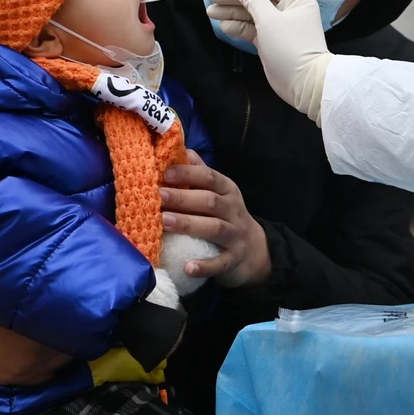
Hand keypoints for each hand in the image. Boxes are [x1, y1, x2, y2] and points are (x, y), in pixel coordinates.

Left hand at [160, 150, 270, 287]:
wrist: (254, 250)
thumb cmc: (226, 216)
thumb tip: (178, 148)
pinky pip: (220, 263)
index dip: (188, 174)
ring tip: (164, 222)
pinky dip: (205, 265)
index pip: (209, 177)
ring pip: (214, 228)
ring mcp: (235, 235)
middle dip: (183, 198)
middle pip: (209, 201)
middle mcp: (233, 210)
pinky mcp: (234, 259)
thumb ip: (199, 172)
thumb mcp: (218, 192)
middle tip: (158, 196)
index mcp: (227, 190)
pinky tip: (188, 267)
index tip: (165, 173)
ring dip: (189, 224)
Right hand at [206, 0, 332, 123]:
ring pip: (250, 13)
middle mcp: (287, 8)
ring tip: (210, 11)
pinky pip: (251, 29)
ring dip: (231, 12)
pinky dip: (238, 27)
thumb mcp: (269, 20)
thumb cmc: (290, 47)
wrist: (304, 84)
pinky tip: (223, 26)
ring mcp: (277, 26)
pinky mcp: (269, 41)